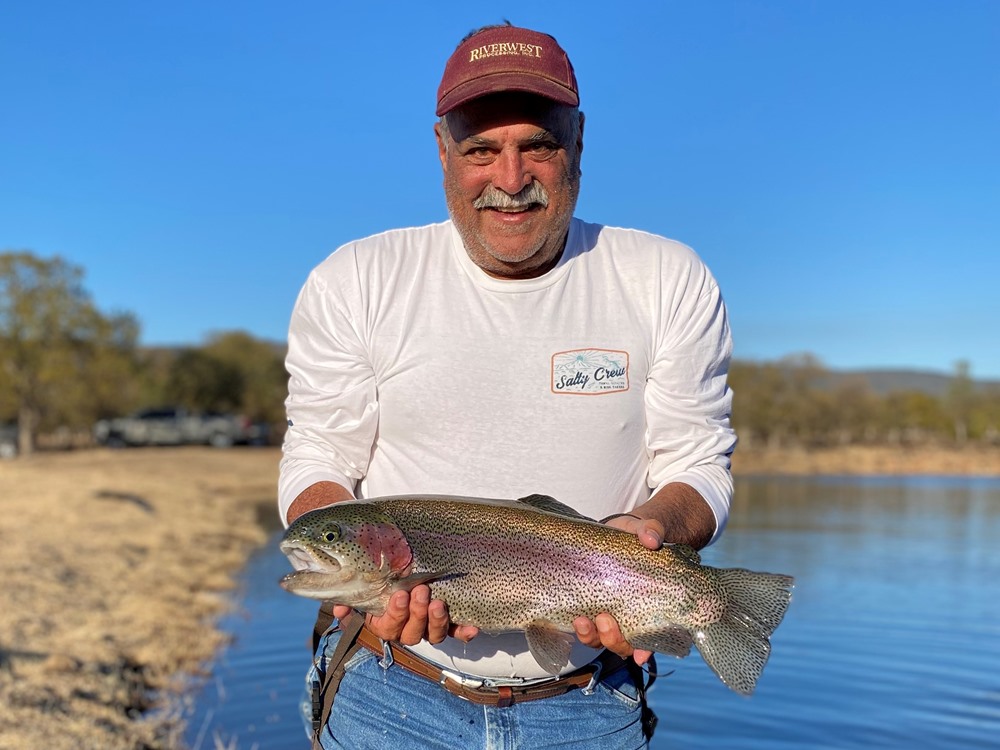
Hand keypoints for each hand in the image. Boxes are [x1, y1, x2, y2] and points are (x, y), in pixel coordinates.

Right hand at [333, 585, 478, 645]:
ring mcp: (427, 628)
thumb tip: (339, 608)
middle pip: (411, 633)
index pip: (388, 628)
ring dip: (436, 621)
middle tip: (421, 591)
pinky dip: (464, 632)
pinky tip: (473, 628)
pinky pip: (456, 632)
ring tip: (439, 603)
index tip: (399, 595)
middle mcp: (406, 629)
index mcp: (384, 623)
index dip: (394, 614)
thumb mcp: (364, 583)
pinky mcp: (446, 624)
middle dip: (417, 613)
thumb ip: (351, 596)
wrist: (403, 567)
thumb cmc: (381, 575)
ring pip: (433, 635)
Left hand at [571, 512, 663, 664]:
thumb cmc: (638, 536)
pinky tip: (571, 619)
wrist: (618, 531)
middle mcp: (627, 615)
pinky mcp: (585, 603)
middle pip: (622, 643)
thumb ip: (652, 532)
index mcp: (648, 606)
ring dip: (590, 636)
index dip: (646, 649)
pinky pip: (581, 624)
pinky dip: (576, 627)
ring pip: (598, 639)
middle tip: (605, 620)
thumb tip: (651, 540)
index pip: (651, 636)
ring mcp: (605, 612)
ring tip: (581, 620)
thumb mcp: (647, 530)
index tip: (640, 654)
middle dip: (613, 639)